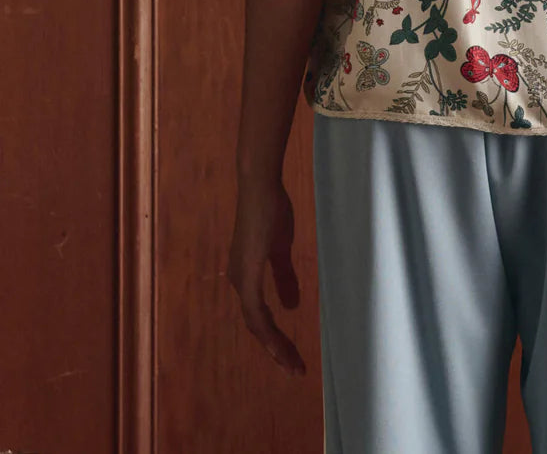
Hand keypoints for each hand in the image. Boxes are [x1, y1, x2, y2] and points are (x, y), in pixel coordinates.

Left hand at [227, 175, 305, 375]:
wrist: (261, 187)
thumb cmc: (271, 211)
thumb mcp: (282, 249)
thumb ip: (285, 277)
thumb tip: (292, 306)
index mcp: (246, 276)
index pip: (260, 317)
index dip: (276, 337)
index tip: (294, 355)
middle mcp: (239, 281)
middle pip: (257, 326)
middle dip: (278, 349)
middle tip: (297, 369)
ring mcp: (241, 278)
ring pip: (255, 324)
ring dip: (275, 345)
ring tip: (293, 363)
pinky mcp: (247, 273)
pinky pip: (255, 311)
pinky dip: (267, 329)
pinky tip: (279, 342)